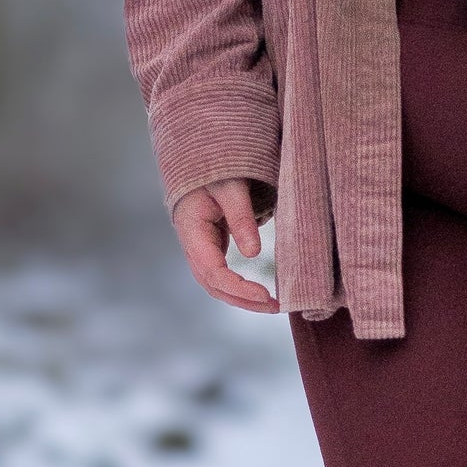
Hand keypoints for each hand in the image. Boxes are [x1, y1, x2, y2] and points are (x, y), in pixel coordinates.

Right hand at [172, 180, 278, 313]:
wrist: (201, 160)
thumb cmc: (214, 168)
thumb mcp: (230, 187)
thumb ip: (241, 218)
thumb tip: (253, 254)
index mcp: (191, 230)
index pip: (212, 270)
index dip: (237, 287)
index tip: (264, 294)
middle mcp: (192, 245)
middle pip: (213, 285)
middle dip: (243, 300)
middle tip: (275, 306)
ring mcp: (200, 248)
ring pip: (216, 284)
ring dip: (242, 298)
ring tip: (271, 305)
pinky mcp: (211, 248)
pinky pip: (223, 275)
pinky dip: (240, 287)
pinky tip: (259, 292)